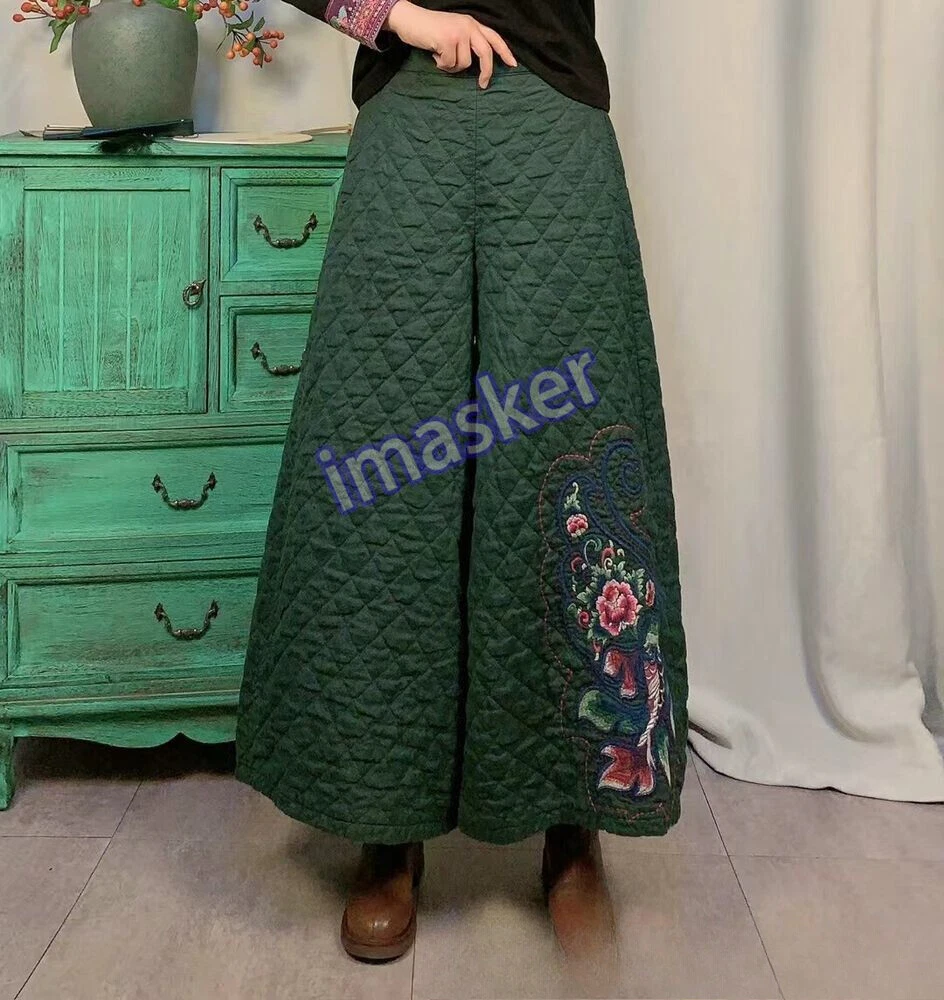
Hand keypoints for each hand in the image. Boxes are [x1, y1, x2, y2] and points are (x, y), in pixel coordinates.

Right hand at [384, 0, 516, 88]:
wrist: (409, 20)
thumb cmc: (430, 30)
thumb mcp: (453, 32)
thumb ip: (467, 43)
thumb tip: (477, 66)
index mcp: (472, 24)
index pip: (494, 38)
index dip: (505, 52)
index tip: (513, 65)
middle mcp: (468, 26)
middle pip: (486, 53)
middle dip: (486, 72)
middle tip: (482, 85)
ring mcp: (459, 32)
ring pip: (464, 63)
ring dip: (452, 67)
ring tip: (441, 58)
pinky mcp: (448, 40)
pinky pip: (450, 64)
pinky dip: (441, 65)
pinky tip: (434, 55)